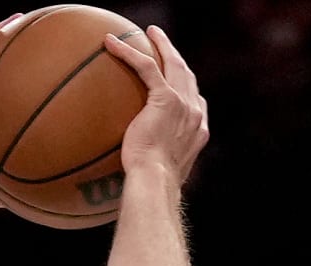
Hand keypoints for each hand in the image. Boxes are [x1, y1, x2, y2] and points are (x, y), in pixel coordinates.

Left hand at [104, 25, 208, 188]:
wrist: (156, 183)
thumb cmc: (154, 188)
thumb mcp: (162, 176)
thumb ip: (159, 163)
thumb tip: (142, 172)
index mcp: (198, 132)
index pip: (196, 103)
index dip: (188, 89)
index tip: (179, 85)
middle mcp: (195, 114)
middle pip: (188, 75)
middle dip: (177, 57)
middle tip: (165, 44)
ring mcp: (183, 104)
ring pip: (173, 63)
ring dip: (162, 44)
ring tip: (151, 32)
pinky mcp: (165, 98)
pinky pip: (147, 67)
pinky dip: (129, 52)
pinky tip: (111, 43)